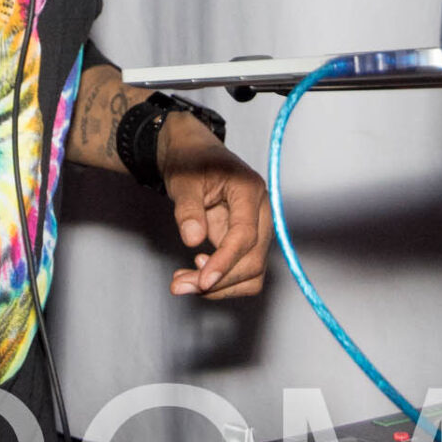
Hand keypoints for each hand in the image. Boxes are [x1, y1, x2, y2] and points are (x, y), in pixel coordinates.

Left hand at [158, 113, 269, 297]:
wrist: (193, 155)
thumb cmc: (190, 161)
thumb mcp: (182, 180)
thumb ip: (188, 208)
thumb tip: (193, 240)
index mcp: (249, 190)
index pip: (245, 235)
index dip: (225, 262)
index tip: (202, 280)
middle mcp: (261, 212)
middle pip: (253, 261)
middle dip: (219, 281)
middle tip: (180, 285)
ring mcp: (256, 229)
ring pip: (251, 273)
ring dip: (220, 287)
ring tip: (183, 281)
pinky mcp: (246, 242)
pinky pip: (240, 270)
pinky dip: (220, 280)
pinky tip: (195, 272)